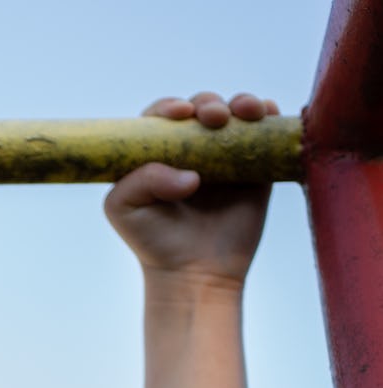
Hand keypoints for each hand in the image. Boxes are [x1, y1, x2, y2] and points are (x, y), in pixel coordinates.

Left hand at [104, 93, 278, 287]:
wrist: (195, 277)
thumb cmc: (154, 243)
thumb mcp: (124, 209)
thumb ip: (140, 180)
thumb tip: (191, 174)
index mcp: (160, 151)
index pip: (164, 116)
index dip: (171, 107)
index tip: (181, 115)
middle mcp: (193, 149)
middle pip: (202, 108)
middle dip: (209, 103)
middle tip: (213, 118)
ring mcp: (226, 156)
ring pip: (236, 113)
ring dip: (241, 103)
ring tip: (245, 113)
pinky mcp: (256, 170)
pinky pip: (266, 133)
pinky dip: (270, 117)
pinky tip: (266, 115)